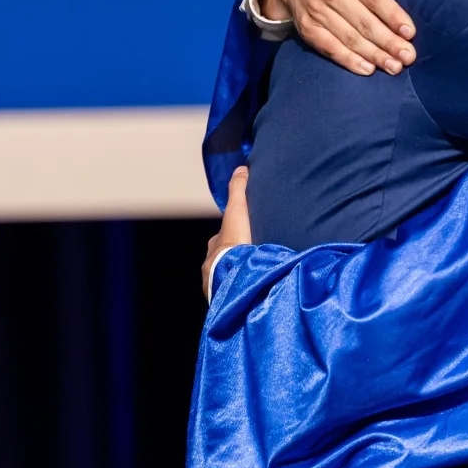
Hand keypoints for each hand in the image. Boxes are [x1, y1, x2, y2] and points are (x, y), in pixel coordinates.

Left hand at [202, 167, 252, 301]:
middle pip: (224, 258)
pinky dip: (242, 288)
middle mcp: (211, 266)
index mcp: (214, 246)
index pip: (224, 237)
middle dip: (236, 256)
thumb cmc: (233, 243)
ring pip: (228, 276)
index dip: (234, 233)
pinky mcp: (223, 299)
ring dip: (240, 274)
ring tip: (257, 274)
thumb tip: (240, 168)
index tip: (246, 233)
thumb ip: (238, 189)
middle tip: (254, 255)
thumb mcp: (237, 210)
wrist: (232, 276)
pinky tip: (254, 288)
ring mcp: (215, 284)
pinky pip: (233, 291)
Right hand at [262, 0, 418, 75]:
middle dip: (388, 42)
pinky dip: (348, 61)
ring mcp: (317, 12)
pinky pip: (330, 48)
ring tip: (395, 67)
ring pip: (349, 38)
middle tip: (409, 57)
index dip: (392, 14)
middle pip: (364, 22)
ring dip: (374, 55)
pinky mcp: (308, 29)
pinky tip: (368, 70)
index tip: (410, 31)